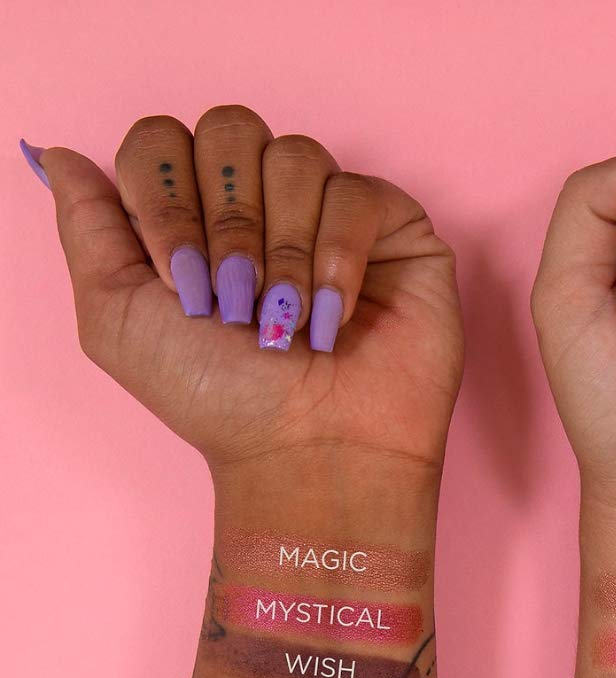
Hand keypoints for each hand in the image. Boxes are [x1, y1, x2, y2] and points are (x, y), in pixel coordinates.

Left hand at [26, 105, 462, 475]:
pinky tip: (332, 316)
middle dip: (225, 220)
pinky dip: (337, 258)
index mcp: (196, 217)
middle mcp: (265, 207)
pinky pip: (358, 195)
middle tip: (234, 302)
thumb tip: (61, 155)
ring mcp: (332, 217)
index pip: (164, 140)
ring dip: (282, 248)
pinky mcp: (397, 235)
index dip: (164, 196)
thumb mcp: (116, 319)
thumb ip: (85, 228)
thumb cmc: (221, 402)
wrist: (309, 452)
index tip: (179, 280)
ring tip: (286, 320)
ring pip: (297, 156)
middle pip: (232, 128)